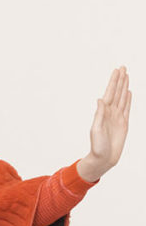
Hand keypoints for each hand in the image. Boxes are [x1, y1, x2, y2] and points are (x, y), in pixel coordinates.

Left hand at [77, 66, 131, 181]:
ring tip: (126, 76)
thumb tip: (100, 99)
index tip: (117, 71)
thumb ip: (99, 114)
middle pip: (116, 92)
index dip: (114, 82)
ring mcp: (117, 117)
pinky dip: (128, 99)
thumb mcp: (96, 129)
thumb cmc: (97, 146)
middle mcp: (110, 112)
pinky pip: (126, 108)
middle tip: (122, 67)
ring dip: (124, 86)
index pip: (109, 93)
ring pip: (122, 97)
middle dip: (119, 80)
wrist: (104, 158)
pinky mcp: (123, 123)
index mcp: (103, 112)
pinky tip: (128, 92)